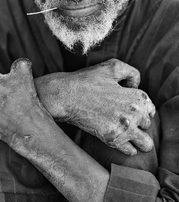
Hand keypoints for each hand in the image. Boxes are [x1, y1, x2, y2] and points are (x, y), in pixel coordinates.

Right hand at [38, 59, 155, 155]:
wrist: (66, 96)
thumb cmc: (88, 80)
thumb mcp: (112, 66)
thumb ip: (131, 72)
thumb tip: (136, 85)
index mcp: (136, 97)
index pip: (150, 108)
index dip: (143, 108)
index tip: (133, 108)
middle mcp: (134, 114)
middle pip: (147, 124)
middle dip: (140, 122)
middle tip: (126, 118)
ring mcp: (123, 129)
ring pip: (146, 143)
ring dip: (141, 140)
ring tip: (131, 136)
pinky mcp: (111, 139)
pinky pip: (130, 151)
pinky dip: (129, 148)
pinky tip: (122, 141)